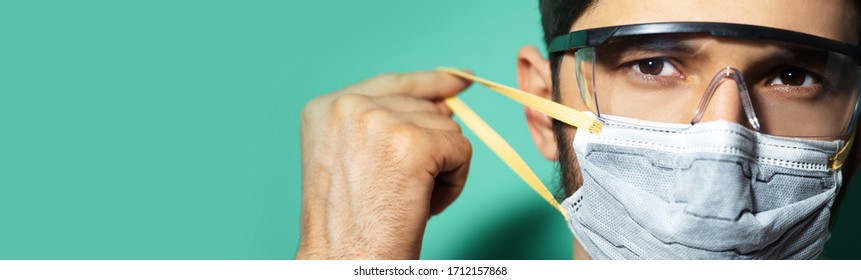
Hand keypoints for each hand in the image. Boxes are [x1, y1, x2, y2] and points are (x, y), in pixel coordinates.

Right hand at [296, 71, 472, 258]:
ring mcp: (381, 121)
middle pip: (424, 108)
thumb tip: (443, 105)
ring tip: (408, 201)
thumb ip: (383, 125)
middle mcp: (349, 106)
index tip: (459, 81)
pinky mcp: (414, 144)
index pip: (391, 83)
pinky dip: (454, 184)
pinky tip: (425, 206)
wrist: (346, 262)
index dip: (430, 83)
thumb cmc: (348, 226)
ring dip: (440, 169)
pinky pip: (461, 150)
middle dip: (428, 148)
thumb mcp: (350, 160)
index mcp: (325, 108)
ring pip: (446, 129)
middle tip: (402, 190)